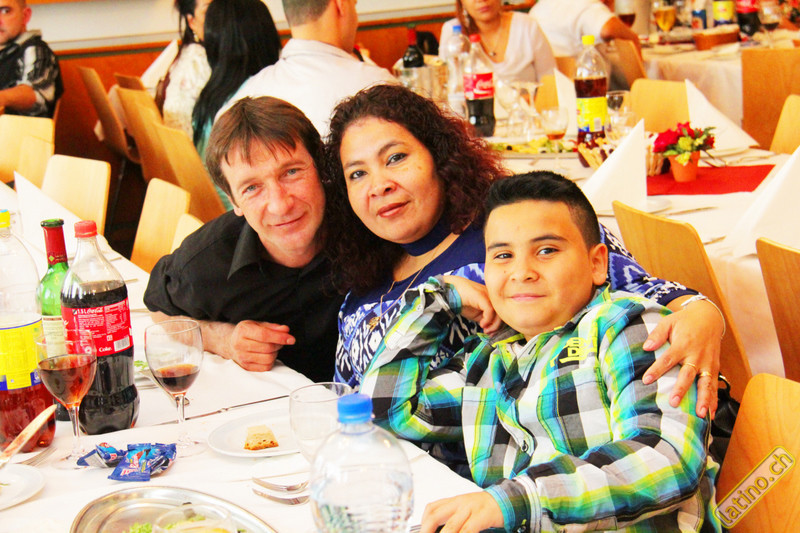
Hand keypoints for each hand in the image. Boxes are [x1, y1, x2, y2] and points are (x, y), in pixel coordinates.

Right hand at [228, 320, 295, 371]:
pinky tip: (267, 355)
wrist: (230, 343)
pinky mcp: (246, 366)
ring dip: (275, 353)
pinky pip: (265, 367)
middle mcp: (240, 344)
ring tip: (272, 348)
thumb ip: (272, 327)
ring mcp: (242, 357)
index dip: (280, 337)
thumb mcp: (257, 324)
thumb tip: (285, 330)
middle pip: (268, 348)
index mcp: (243, 330)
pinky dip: (271, 361)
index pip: (264, 335)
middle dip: (279, 344)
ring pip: (268, 358)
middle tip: (279, 341)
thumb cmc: (246, 333)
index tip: (291, 339)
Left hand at [420, 492, 503, 532]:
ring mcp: (470, 509)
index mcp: (454, 501)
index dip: (422, 522)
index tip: (421, 532)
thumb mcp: (465, 508)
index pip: (431, 508)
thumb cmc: (484, 507)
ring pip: (450, 526)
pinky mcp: (482, 516)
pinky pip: (468, 530)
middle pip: (435, 515)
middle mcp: (459, 503)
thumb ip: (453, 517)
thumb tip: (439, 529)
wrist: (505, 499)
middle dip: (426, 530)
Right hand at [442, 276, 502, 334]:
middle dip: (496, 326)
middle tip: (489, 333)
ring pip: (498, 312)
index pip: (501, 312)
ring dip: (493, 325)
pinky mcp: (482, 296)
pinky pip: (490, 310)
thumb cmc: (460, 301)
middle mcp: (491, 296)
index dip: (498, 324)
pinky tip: (481, 324)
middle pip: (502, 313)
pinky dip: (487, 319)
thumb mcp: (475, 312)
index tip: (491, 333)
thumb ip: (484, 317)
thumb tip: (491, 327)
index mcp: (491, 299)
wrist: (448, 292)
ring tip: (485, 330)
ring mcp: (487, 295)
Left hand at [642, 298, 722, 418]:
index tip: (646, 380)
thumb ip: (657, 334)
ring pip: (706, 383)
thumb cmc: (685, 322)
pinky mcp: (715, 368)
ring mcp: (708, 363)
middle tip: (673, 402)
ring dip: (704, 399)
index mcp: (683, 344)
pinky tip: (711, 414)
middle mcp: (696, 355)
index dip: (657, 370)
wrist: (709, 318)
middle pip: (688, 374)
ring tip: (701, 415)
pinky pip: (714, 386)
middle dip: (681, 389)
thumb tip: (646, 347)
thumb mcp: (669, 322)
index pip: (668, 359)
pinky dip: (714, 400)